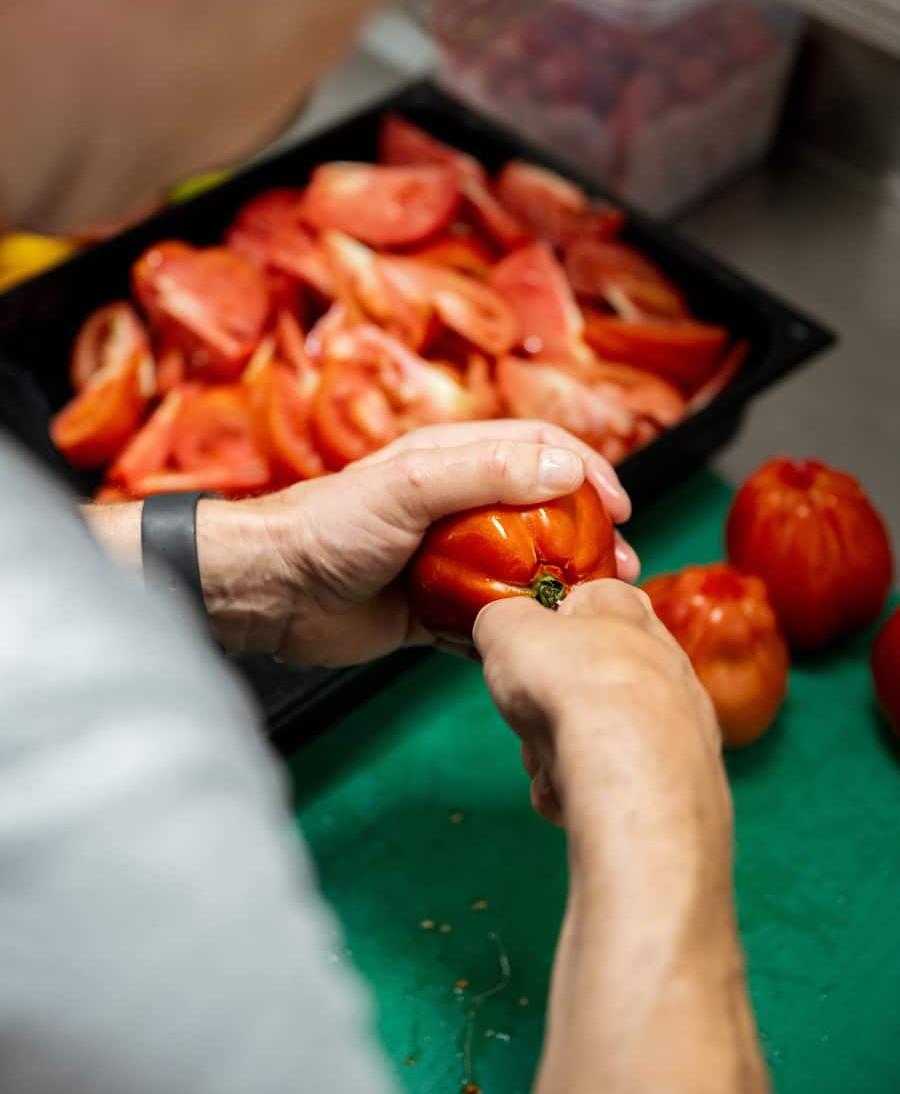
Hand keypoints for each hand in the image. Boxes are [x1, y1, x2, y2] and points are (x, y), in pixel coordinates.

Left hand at [199, 420, 636, 664]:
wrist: (273, 593)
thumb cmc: (330, 524)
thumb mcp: (410, 487)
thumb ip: (485, 473)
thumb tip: (563, 468)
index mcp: (452, 461)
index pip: (537, 449)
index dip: (584, 469)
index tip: (619, 506)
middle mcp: (457, 506)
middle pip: (542, 511)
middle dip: (587, 534)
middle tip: (622, 564)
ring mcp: (448, 560)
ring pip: (523, 567)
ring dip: (562, 585)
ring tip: (592, 606)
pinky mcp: (435, 610)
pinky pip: (492, 618)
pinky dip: (520, 629)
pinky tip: (545, 644)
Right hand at [474, 578, 725, 827]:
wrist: (626, 765)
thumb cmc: (568, 679)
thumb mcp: (506, 627)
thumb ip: (501, 621)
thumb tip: (502, 627)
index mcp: (625, 611)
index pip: (597, 595)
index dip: (558, 618)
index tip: (533, 640)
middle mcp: (663, 660)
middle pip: (591, 676)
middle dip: (553, 699)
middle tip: (532, 709)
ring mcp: (679, 720)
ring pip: (598, 732)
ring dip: (562, 749)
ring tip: (550, 758)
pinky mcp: (680, 778)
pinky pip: (614, 780)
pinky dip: (583, 789)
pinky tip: (569, 792)